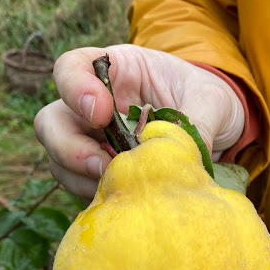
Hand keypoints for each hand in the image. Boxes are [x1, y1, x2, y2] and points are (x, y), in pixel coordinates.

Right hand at [34, 45, 244, 199]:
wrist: (217, 129)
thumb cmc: (209, 100)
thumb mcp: (212, 101)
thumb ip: (197, 121)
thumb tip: (183, 157)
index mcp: (117, 71)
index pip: (71, 68)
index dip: (75, 89)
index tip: (102, 114)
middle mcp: (95, 106)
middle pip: (52, 121)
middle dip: (69, 147)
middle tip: (104, 166)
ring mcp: (94, 142)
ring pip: (59, 160)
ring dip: (81, 178)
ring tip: (119, 187)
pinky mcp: (103, 174)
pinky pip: (82, 188)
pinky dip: (97, 197)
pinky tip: (125, 201)